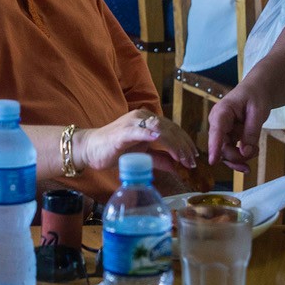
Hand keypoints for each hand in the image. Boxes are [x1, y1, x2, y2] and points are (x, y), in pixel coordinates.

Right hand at [73, 109, 197, 172]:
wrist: (90, 148)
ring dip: (173, 144)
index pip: (173, 129)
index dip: (185, 143)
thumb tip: (176, 167)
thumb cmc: (115, 150)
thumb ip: (159, 159)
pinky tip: (159, 139)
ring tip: (182, 158)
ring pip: (160, 130)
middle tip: (191, 163)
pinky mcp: (122, 132)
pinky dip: (150, 134)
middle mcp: (143, 117)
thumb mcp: (142, 155)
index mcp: (149, 121)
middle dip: (183, 147)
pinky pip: (139, 131)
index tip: (194, 157)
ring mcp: (133, 123)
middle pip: (170, 129)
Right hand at [207, 82, 272, 170]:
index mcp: (222, 112)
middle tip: (255, 153)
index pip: (216, 131)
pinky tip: (251, 155)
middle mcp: (218, 123)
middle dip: (237, 156)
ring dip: (239, 158)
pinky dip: (241, 156)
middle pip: (221, 147)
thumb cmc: (256, 96)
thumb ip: (251, 132)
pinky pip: (231, 151)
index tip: (213, 162)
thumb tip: (245, 153)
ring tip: (256, 153)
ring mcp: (222, 131)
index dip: (214, 147)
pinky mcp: (228, 136)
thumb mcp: (258, 112)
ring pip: (225, 152)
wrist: (256, 91)